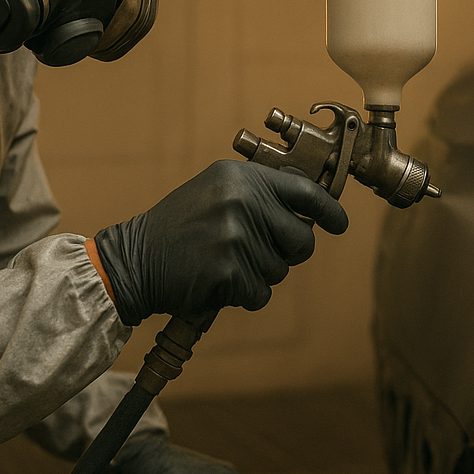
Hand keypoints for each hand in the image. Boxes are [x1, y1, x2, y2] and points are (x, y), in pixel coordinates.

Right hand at [93, 160, 347, 325]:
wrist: (134, 260)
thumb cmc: (178, 228)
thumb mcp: (215, 191)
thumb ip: (259, 194)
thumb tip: (308, 210)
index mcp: (241, 177)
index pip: (304, 191)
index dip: (329, 210)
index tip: (339, 224)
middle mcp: (242, 201)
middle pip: (301, 239)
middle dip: (288, 253)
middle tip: (256, 253)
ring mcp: (236, 237)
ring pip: (280, 270)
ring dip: (257, 275)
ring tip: (223, 263)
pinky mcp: (229, 271)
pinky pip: (260, 293)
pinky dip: (243, 295)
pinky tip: (217, 282)